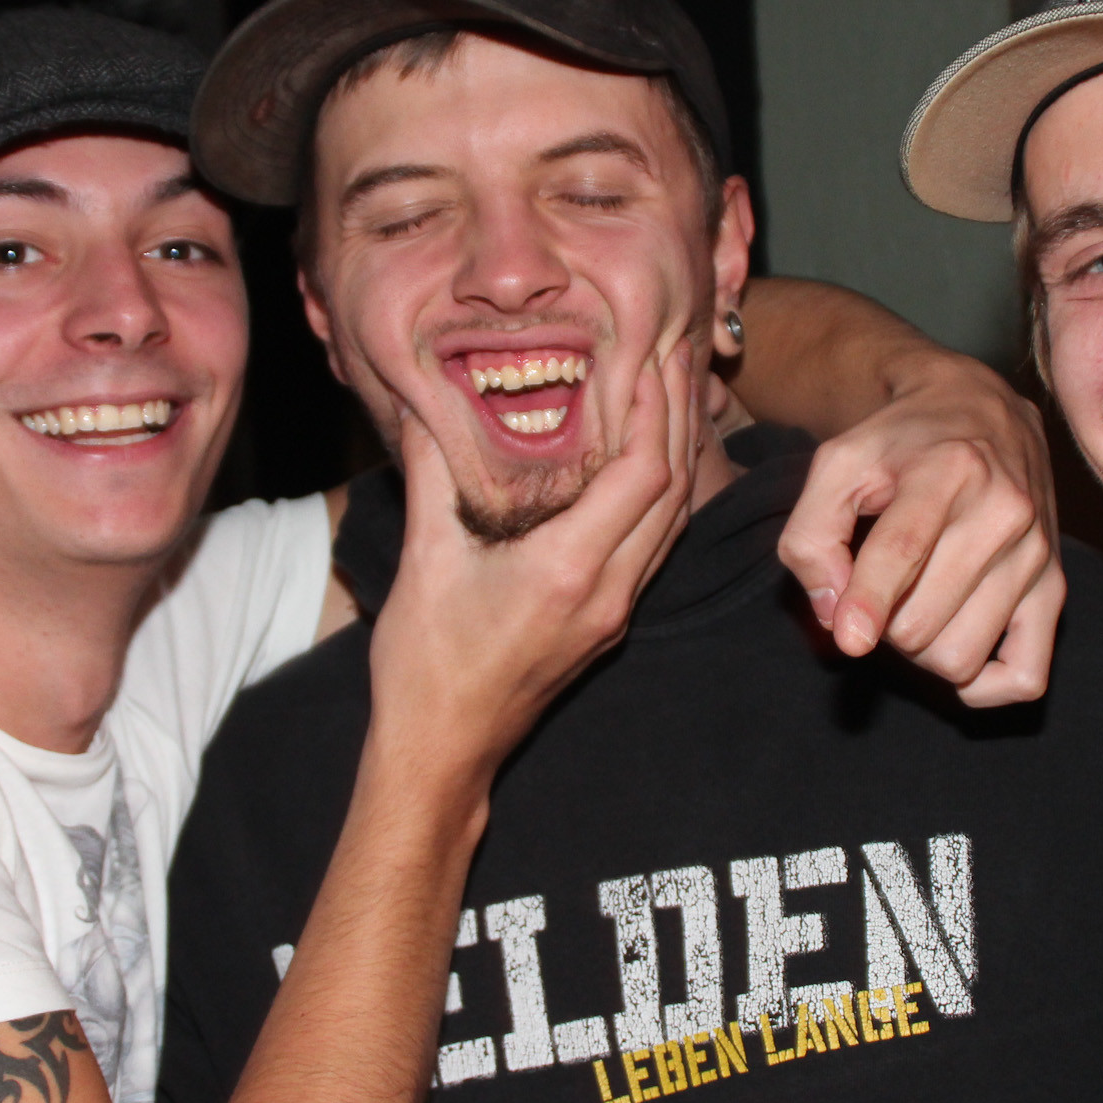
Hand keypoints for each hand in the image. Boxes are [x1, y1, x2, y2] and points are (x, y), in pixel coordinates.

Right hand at [369, 343, 698, 774]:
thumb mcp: (422, 557)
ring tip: (671, 395)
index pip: (643, 475)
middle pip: (673, 491)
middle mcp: (608, 591)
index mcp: (568, 570)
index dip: (654, 410)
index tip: (649, 355)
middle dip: (679, 418)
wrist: (444, 749)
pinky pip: (653, 547)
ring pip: (671, 522)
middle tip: (677, 354)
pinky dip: (659, 495)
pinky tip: (645, 462)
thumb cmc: (426, 663)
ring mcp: (615, 610)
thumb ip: (433, 471)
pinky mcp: (608, 622)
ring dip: (677, 455)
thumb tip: (428, 397)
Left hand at [778, 350, 1063, 706]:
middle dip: (881, 622)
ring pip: (960, 656)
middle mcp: (1005, 511)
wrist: (982, 411)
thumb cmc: (900, 444)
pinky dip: (980, 686)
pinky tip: (951, 646)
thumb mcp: (838, 464)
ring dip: (918, 650)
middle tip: (878, 590)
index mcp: (948, 468)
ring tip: (912, 606)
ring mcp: (1037, 554)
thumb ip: (811, 533)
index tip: (849, 640)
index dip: (870, 601)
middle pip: (922, 621)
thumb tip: (833, 614)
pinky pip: (1024, 677)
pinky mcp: (1055, 587)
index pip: (906, 549)